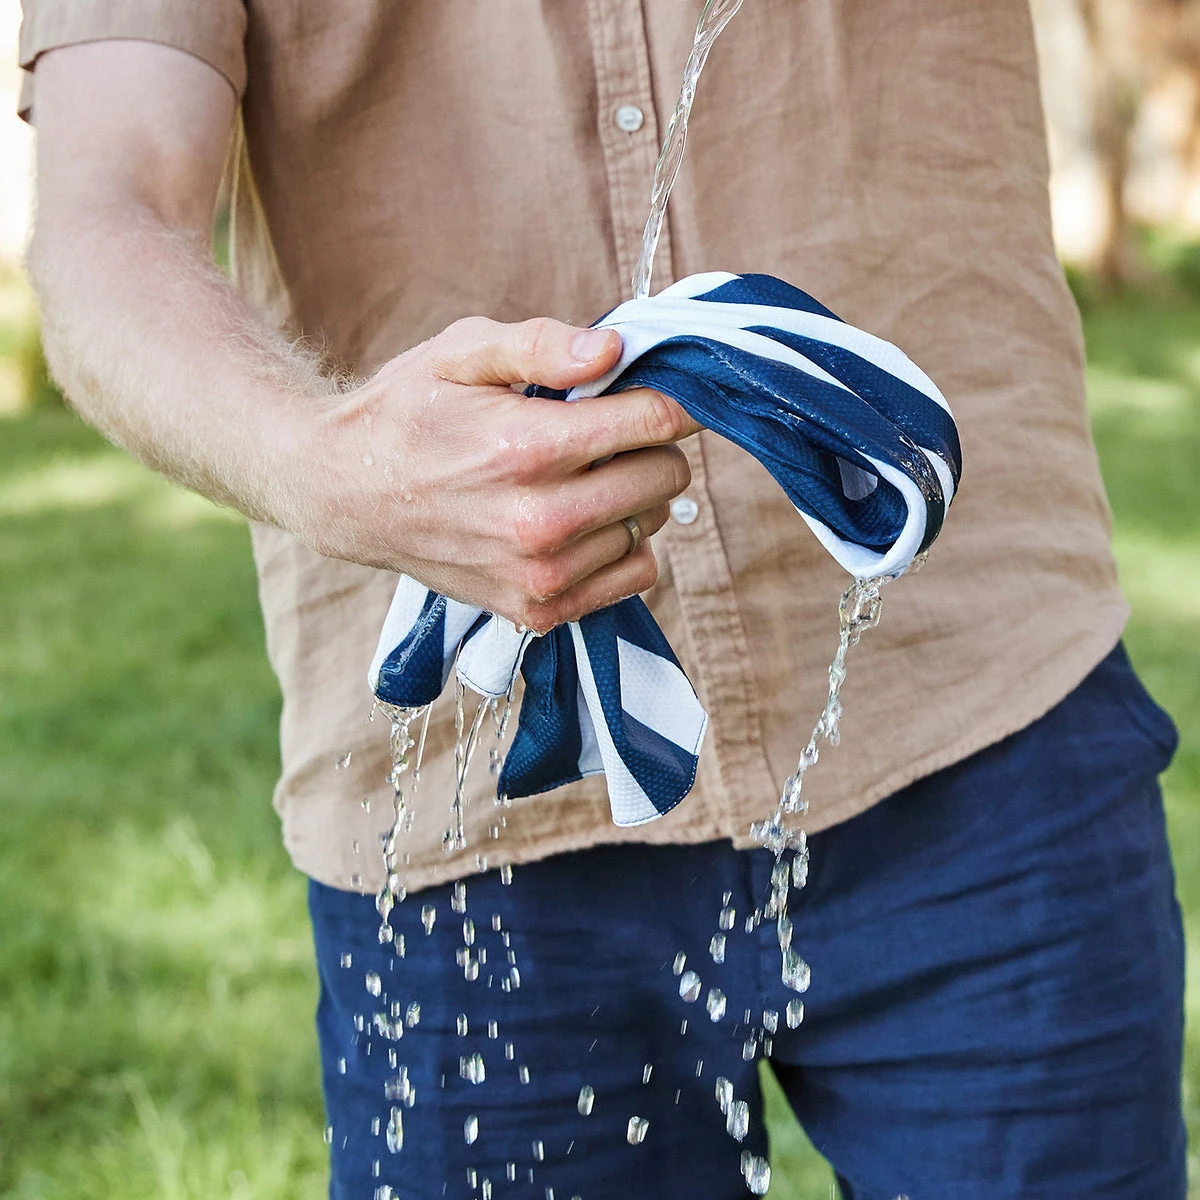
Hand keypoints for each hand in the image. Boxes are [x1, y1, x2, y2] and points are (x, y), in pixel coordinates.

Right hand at [292, 316, 702, 631]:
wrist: (345, 493)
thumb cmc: (407, 413)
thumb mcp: (461, 352)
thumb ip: (542, 345)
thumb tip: (615, 350)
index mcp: (527, 449)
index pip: (656, 423)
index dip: (667, 399)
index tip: (653, 392)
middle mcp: (540, 522)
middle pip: (665, 476)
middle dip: (647, 446)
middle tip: (604, 433)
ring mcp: (541, 575)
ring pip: (652, 525)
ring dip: (631, 497)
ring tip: (577, 477)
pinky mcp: (538, 610)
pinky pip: (635, 577)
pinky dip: (621, 546)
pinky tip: (580, 522)